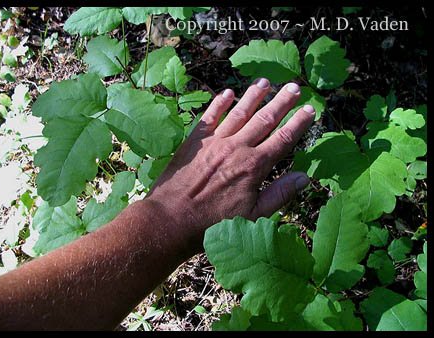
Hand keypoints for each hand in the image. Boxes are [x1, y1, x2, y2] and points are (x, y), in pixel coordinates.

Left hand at [147, 79, 314, 253]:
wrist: (173, 218)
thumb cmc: (215, 222)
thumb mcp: (254, 215)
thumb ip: (280, 194)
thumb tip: (305, 178)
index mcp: (254, 165)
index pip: (283, 138)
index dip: (299, 122)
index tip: (310, 108)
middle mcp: (237, 147)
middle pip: (264, 119)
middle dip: (281, 101)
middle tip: (294, 86)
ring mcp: (215, 141)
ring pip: (239, 112)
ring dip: (253, 96)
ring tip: (265, 82)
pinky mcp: (195, 141)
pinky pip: (210, 116)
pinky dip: (219, 104)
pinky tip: (227, 92)